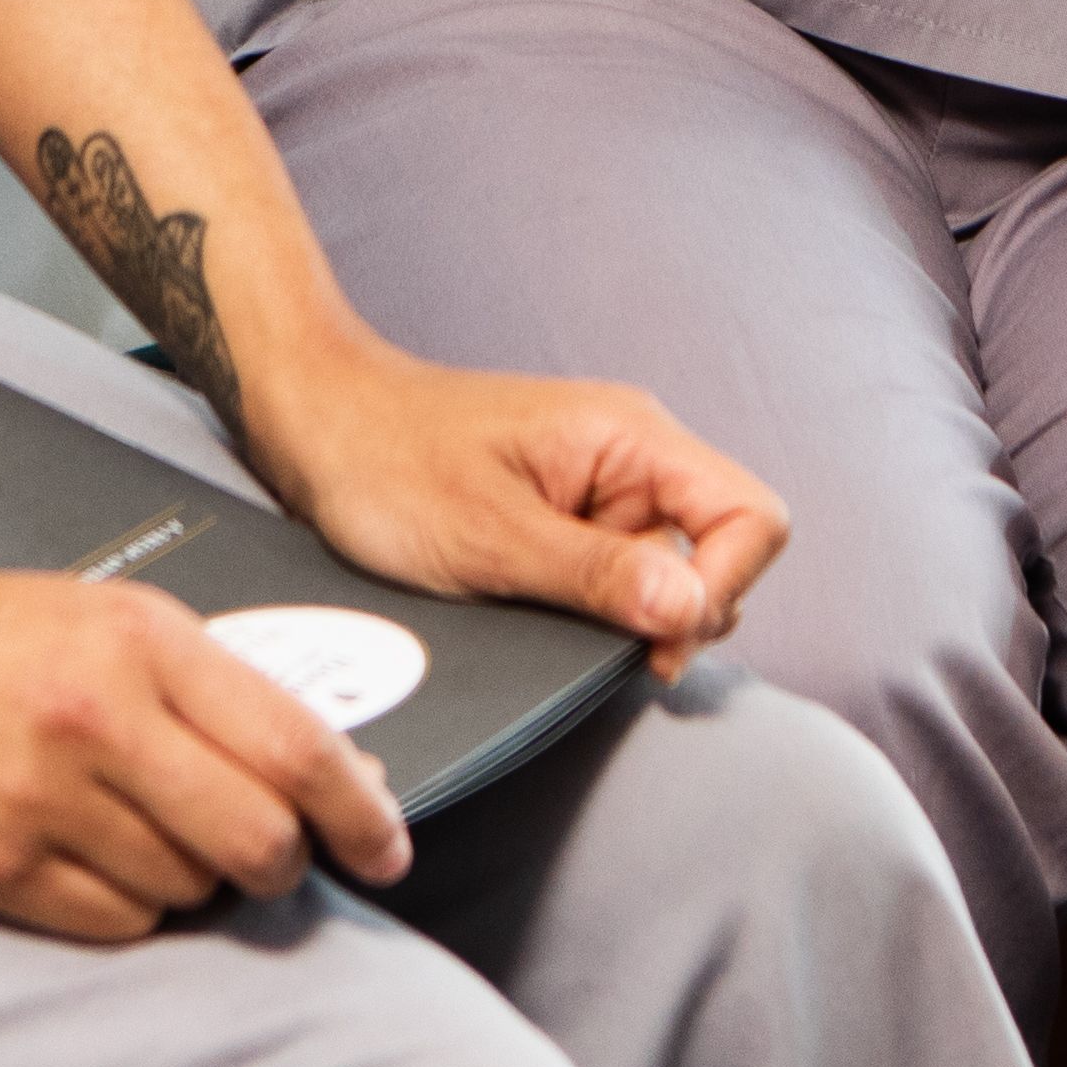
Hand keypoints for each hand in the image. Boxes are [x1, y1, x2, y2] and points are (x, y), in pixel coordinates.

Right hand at [0, 540, 414, 940]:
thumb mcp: (103, 622)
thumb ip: (211, 693)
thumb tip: (338, 774)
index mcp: (144, 641)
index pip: (297, 747)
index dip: (362, 813)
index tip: (387, 850)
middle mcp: (100, 716)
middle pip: (257, 838)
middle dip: (278, 865)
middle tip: (263, 862)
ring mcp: (41, 795)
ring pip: (185, 889)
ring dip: (188, 884)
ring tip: (137, 838)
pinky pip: (110, 923)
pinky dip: (121, 910)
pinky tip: (84, 864)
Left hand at [241, 334, 794, 681]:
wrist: (316, 423)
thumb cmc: (387, 463)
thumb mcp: (488, 538)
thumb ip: (596, 576)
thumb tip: (692, 612)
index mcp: (632, 439)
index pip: (751, 520)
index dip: (721, 590)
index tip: (650, 642)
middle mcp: (633, 457)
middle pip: (718, 557)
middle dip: (669, 616)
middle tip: (586, 642)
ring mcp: (602, 488)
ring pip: (665, 577)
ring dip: (620, 616)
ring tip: (538, 614)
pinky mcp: (569, 516)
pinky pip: (614, 576)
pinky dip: (587, 608)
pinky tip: (529, 609)